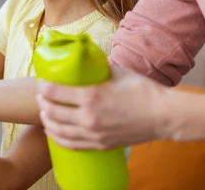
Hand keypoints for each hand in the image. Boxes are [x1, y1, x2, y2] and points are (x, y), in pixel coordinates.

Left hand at [36, 66, 170, 149]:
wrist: (164, 116)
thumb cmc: (143, 91)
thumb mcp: (118, 72)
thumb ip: (99, 67)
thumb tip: (87, 59)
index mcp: (91, 96)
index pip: (54, 92)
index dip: (42, 86)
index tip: (40, 81)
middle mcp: (88, 117)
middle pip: (52, 112)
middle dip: (42, 103)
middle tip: (41, 97)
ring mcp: (94, 133)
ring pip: (59, 131)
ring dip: (47, 121)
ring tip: (44, 113)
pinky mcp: (100, 144)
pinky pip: (72, 144)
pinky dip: (58, 138)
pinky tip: (54, 132)